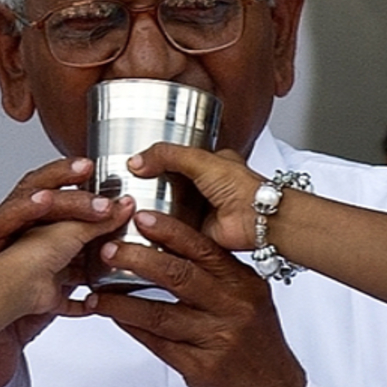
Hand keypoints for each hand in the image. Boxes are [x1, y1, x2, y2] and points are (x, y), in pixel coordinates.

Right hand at [0, 158, 118, 386]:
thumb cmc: (21, 313)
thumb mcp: (62, 278)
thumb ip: (83, 251)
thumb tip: (118, 223)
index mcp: (24, 230)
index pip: (43, 191)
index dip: (65, 176)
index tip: (91, 167)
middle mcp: (1, 237)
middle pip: (24, 198)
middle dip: (54, 183)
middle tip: (83, 171)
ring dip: (18, 212)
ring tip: (42, 202)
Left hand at [86, 211, 305, 386]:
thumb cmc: (259, 353)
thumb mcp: (250, 306)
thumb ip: (219, 280)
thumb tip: (172, 250)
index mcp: (245, 285)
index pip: (204, 248)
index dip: (170, 230)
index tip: (140, 216)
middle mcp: (235, 307)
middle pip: (179, 274)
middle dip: (137, 258)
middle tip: (107, 249)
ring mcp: (219, 339)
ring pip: (160, 312)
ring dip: (122, 301)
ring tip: (97, 292)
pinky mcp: (204, 369)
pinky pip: (158, 343)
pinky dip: (132, 329)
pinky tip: (113, 319)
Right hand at [128, 143, 265, 251]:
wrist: (256, 221)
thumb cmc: (243, 189)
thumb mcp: (200, 160)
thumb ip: (168, 155)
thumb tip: (137, 161)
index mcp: (210, 163)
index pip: (177, 157)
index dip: (157, 158)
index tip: (136, 162)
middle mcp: (205, 187)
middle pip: (171, 184)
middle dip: (153, 186)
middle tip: (130, 187)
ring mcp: (201, 210)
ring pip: (171, 207)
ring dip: (155, 209)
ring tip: (132, 208)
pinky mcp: (198, 231)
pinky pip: (175, 229)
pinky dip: (163, 230)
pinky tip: (146, 228)